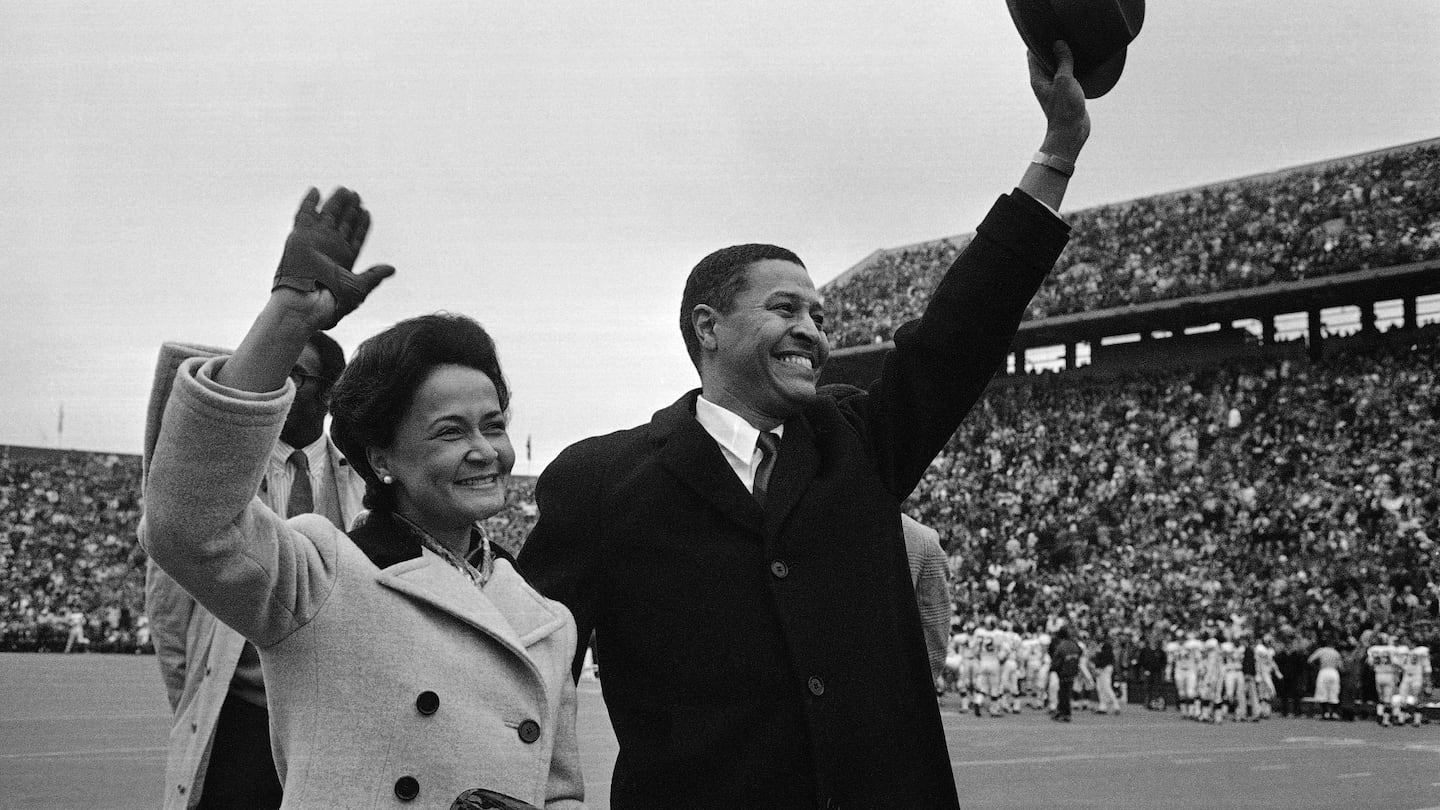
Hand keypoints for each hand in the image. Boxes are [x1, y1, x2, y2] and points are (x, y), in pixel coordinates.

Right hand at [272, 187, 394, 329]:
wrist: (307, 304)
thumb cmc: (333, 302)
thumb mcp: (360, 288)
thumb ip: (374, 275)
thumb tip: (392, 269)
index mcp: (344, 260)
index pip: (355, 237)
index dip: (361, 225)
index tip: (367, 212)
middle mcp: (330, 249)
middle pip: (342, 224)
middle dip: (350, 210)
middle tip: (356, 195)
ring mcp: (315, 242)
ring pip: (326, 216)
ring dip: (335, 203)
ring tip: (345, 190)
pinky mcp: (299, 237)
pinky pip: (303, 215)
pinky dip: (309, 203)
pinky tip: (316, 191)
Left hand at [1029, 41, 1089, 160]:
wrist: (1072, 133)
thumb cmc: (1065, 109)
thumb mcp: (1064, 80)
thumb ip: (1062, 61)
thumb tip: (1058, 43)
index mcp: (1037, 78)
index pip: (1032, 54)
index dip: (1039, 43)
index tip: (1051, 35)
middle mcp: (1043, 82)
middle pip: (1045, 60)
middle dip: (1054, 49)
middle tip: (1066, 41)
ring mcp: (1054, 88)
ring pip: (1057, 68)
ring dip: (1065, 59)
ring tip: (1074, 50)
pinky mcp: (1065, 93)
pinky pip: (1067, 76)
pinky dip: (1072, 69)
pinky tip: (1081, 65)